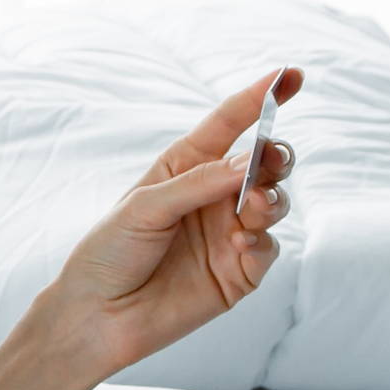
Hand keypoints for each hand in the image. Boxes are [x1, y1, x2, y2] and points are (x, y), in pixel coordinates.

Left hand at [31, 67, 300, 378]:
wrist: (97, 315)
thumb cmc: (109, 252)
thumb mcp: (144, 206)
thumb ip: (198, 183)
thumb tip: (248, 163)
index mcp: (187, 165)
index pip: (232, 121)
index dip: (263, 96)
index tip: (291, 74)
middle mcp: (214, 195)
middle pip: (265, 162)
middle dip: (275, 156)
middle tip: (268, 163)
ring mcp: (230, 233)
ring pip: (275, 202)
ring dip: (270, 200)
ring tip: (250, 210)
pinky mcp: (240, 272)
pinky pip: (269, 248)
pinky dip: (262, 242)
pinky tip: (242, 245)